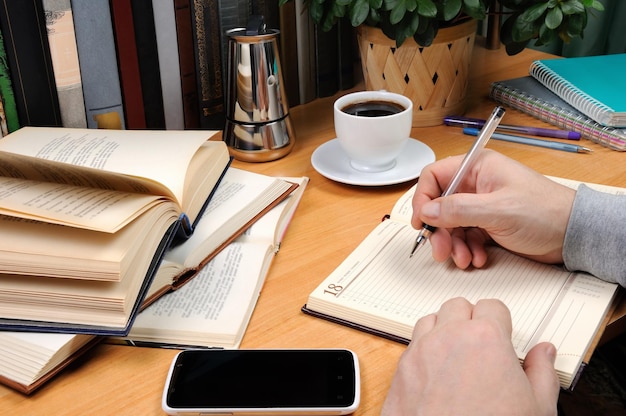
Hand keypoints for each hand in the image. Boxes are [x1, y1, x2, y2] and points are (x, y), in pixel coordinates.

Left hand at [381, 298, 558, 415]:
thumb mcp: (536, 408)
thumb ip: (542, 373)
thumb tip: (544, 353)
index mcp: (485, 338)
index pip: (492, 306)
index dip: (501, 321)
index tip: (504, 335)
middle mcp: (449, 338)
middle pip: (458, 306)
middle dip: (471, 319)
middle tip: (482, 344)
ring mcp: (420, 352)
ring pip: (431, 319)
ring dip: (443, 329)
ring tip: (458, 354)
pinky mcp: (400, 370)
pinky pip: (412, 345)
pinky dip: (424, 350)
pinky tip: (437, 373)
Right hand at [411, 150, 575, 268]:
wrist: (573, 235)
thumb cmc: (546, 212)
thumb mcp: (497, 210)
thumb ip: (458, 210)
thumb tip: (427, 212)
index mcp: (477, 167)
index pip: (435, 177)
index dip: (423, 199)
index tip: (422, 221)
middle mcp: (477, 184)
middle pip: (440, 204)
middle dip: (439, 230)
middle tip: (440, 249)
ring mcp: (482, 205)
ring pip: (451, 224)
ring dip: (453, 244)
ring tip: (463, 258)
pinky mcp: (488, 223)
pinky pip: (465, 236)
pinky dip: (466, 249)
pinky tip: (476, 257)